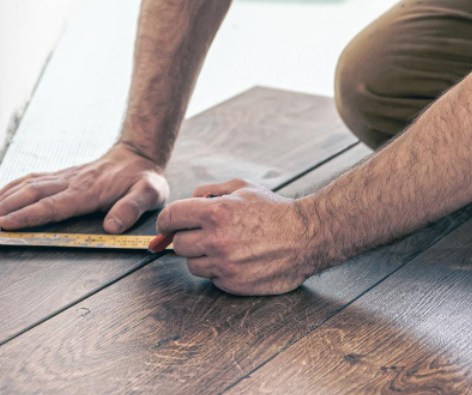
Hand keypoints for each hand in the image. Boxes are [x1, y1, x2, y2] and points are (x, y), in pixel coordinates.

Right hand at [0, 143, 168, 232]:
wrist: (140, 154)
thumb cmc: (144, 179)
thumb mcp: (150, 193)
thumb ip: (132, 208)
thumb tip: (112, 226)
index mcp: (89, 191)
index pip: (54, 205)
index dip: (29, 215)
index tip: (6, 223)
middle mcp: (73, 182)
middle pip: (34, 193)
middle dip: (6, 208)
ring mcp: (66, 177)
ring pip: (29, 184)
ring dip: (5, 198)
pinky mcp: (64, 175)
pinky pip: (34, 178)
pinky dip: (13, 186)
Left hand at [157, 178, 314, 295]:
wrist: (305, 236)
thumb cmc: (274, 210)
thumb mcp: (243, 187)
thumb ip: (210, 191)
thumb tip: (188, 200)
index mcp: (215, 212)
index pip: (171, 218)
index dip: (166, 221)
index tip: (168, 225)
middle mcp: (216, 240)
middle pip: (179, 244)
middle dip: (188, 236)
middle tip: (204, 233)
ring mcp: (224, 265)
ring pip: (192, 264)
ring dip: (202, 255)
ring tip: (225, 245)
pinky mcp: (232, 284)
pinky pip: (212, 278)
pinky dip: (219, 269)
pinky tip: (237, 258)